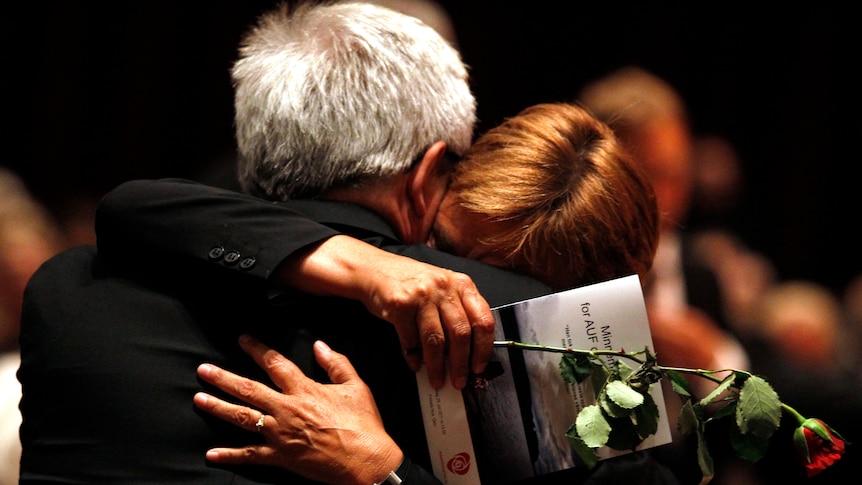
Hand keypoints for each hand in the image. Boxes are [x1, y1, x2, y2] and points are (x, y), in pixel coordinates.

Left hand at [194, 335, 403, 484]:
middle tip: (203, 370)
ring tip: (199, 399)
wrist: (367, 461)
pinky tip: (212, 453)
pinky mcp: (281, 457)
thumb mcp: (356, 386)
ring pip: (243, 418)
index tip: (242, 340)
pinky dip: (230, 455)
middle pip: (248, 390)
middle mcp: (287, 410)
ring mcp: (281, 435)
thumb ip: (336, 363)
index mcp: (305, 390)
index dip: (257, 350)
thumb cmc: (363, 425)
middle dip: (223, 378)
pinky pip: (251, 455)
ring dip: (219, 407)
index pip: (275, 364)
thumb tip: (319, 345)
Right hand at [274, 235, 495, 389]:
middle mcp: (444, 287)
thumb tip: (469, 352)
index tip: (479, 368)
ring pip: (436, 340)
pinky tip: (415, 365)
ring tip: (438, 380)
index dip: (484, 348)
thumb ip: (458, 310)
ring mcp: (422, 295)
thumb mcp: (442, 287)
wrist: (373, 269)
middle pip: (461, 334)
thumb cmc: (411, 282)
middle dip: (461, 364)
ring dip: (437, 366)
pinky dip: (414, 357)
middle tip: (459, 382)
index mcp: (462, 284)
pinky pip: (410, 340)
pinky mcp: (400, 305)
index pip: (483, 320)